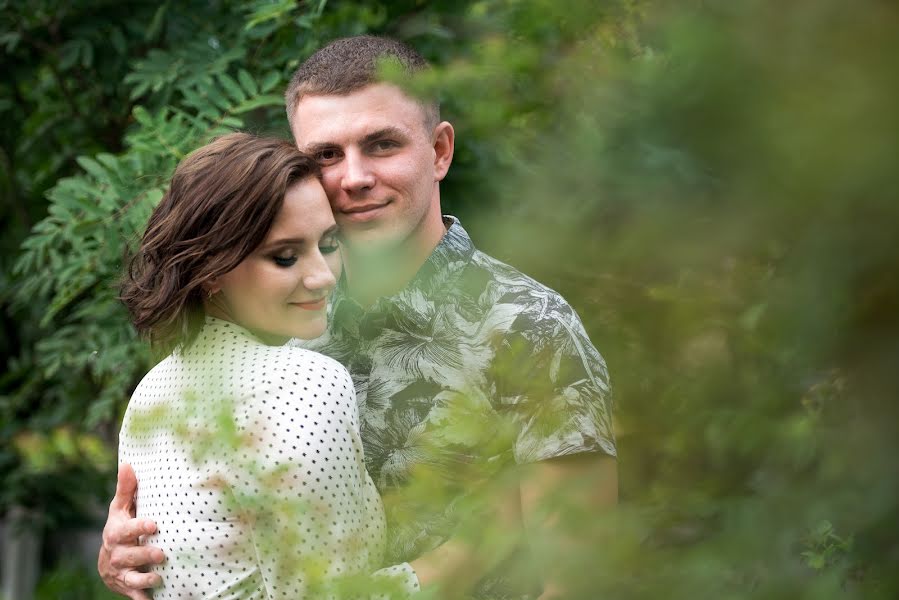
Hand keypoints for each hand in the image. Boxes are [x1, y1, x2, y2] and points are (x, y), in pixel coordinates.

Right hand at [98, 463, 164, 598]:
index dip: (139, 526)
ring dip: (144, 578)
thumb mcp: (120, 509)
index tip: (154, 524)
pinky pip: (134, 594)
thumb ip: (126, 489)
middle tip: (161, 552)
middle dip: (144, 554)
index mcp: (117, 532)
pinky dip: (141, 598)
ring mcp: (121, 572)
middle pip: (128, 555)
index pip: (127, 529)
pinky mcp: (127, 586)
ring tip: (159, 576)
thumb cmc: (120, 527)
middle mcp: (117, 553)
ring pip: (131, 577)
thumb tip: (129, 463)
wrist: (108, 561)